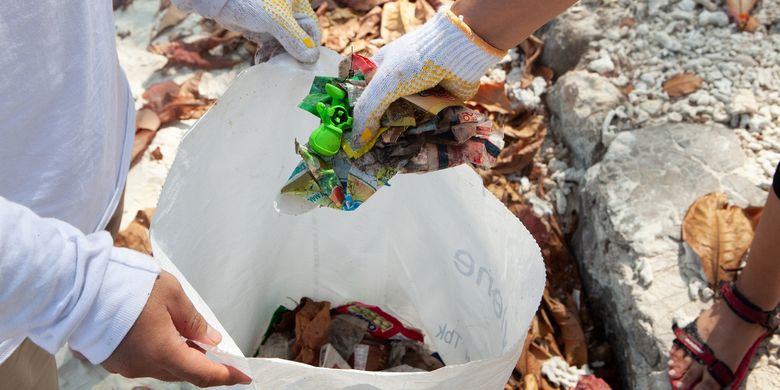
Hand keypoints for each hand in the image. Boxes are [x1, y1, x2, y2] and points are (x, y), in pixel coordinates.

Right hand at [102, 272, 251, 386]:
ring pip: (162, 368)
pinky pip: (143, 362)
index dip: (226, 376)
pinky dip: (158, 353)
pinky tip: (160, 334)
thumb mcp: (172, 295)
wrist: (81, 285)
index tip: (243, 376)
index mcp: (163, 351)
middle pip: (182, 372)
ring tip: (185, 334)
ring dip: (178, 356)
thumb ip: (194, 322)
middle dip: (201, 363)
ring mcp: (125, 365)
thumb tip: (211, 341)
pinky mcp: (111, 360)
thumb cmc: (128, 285)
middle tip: (214, 347)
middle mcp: (144, 365)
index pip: (203, 374)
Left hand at [213, 0, 320, 62]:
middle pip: (299, 41)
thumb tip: (312, 59)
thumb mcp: (277, 20)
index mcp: (299, 7)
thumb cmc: (251, 1)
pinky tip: (261, 59)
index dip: (309, 48)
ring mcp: (275, 24)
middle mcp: (290, 15)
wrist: (220, 0)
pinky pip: (271, 47)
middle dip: (292, 55)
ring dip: (279, 57)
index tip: (304, 64)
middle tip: (285, 66)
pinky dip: (268, 55)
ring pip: (285, 46)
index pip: (313, 32)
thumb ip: (295, 39)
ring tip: (271, 62)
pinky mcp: (262, 30)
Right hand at [350, 6, 504, 149]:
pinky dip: (420, 135)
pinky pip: (424, 124)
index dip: (354, 118)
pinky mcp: (436, 104)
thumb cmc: (415, 61)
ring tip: (390, 159)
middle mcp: (396, 84)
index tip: (351, 140)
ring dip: (399, 137)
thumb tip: (357, 142)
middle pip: (382, 113)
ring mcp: (417, 94)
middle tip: (371, 155)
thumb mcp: (384, 84)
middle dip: (378, 133)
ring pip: (403, 121)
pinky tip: (413, 151)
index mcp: (378, 72)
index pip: (360, 98)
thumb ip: (367, 111)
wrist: (457, 54)